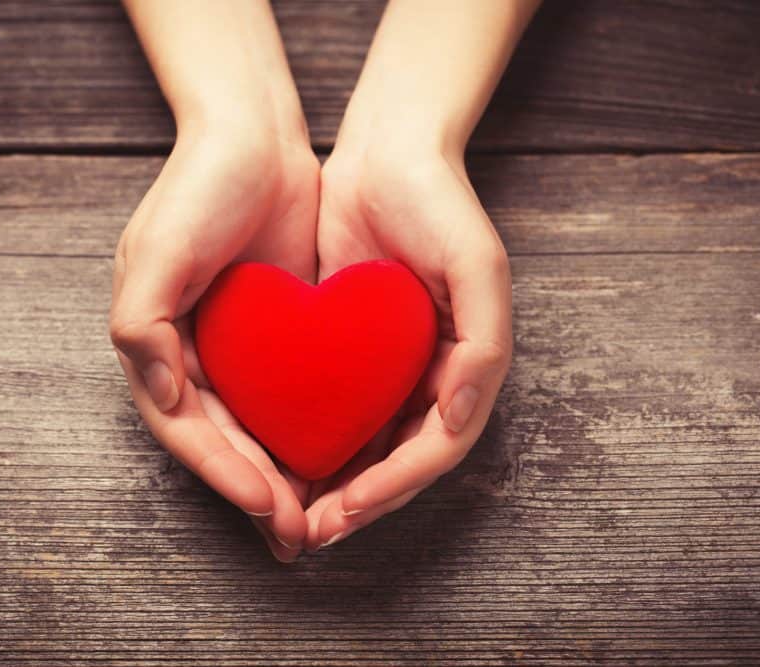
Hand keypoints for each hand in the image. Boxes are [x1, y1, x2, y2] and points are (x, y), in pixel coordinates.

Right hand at [110, 122, 318, 561]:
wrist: (255, 137)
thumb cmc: (199, 187)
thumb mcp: (158, 251)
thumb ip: (142, 326)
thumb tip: (161, 396)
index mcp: (154, 345)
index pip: (187, 429)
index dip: (223, 472)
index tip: (267, 504)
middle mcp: (191, 356)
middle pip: (223, 443)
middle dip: (257, 491)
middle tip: (297, 535)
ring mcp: (236, 350)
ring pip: (258, 432)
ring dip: (283, 478)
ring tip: (318, 519)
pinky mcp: (277, 337)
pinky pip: (291, 399)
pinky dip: (307, 435)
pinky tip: (337, 462)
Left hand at [304, 140, 512, 549]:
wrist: (387, 154)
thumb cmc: (440, 205)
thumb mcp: (477, 265)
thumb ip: (482, 345)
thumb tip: (455, 419)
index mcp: (466, 367)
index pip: (433, 449)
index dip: (393, 487)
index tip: (345, 511)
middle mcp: (431, 376)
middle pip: (397, 462)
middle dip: (358, 503)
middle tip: (311, 533)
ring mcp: (391, 366)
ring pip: (363, 446)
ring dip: (332, 485)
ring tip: (291, 515)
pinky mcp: (351, 350)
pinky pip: (333, 408)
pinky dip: (313, 440)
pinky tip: (277, 456)